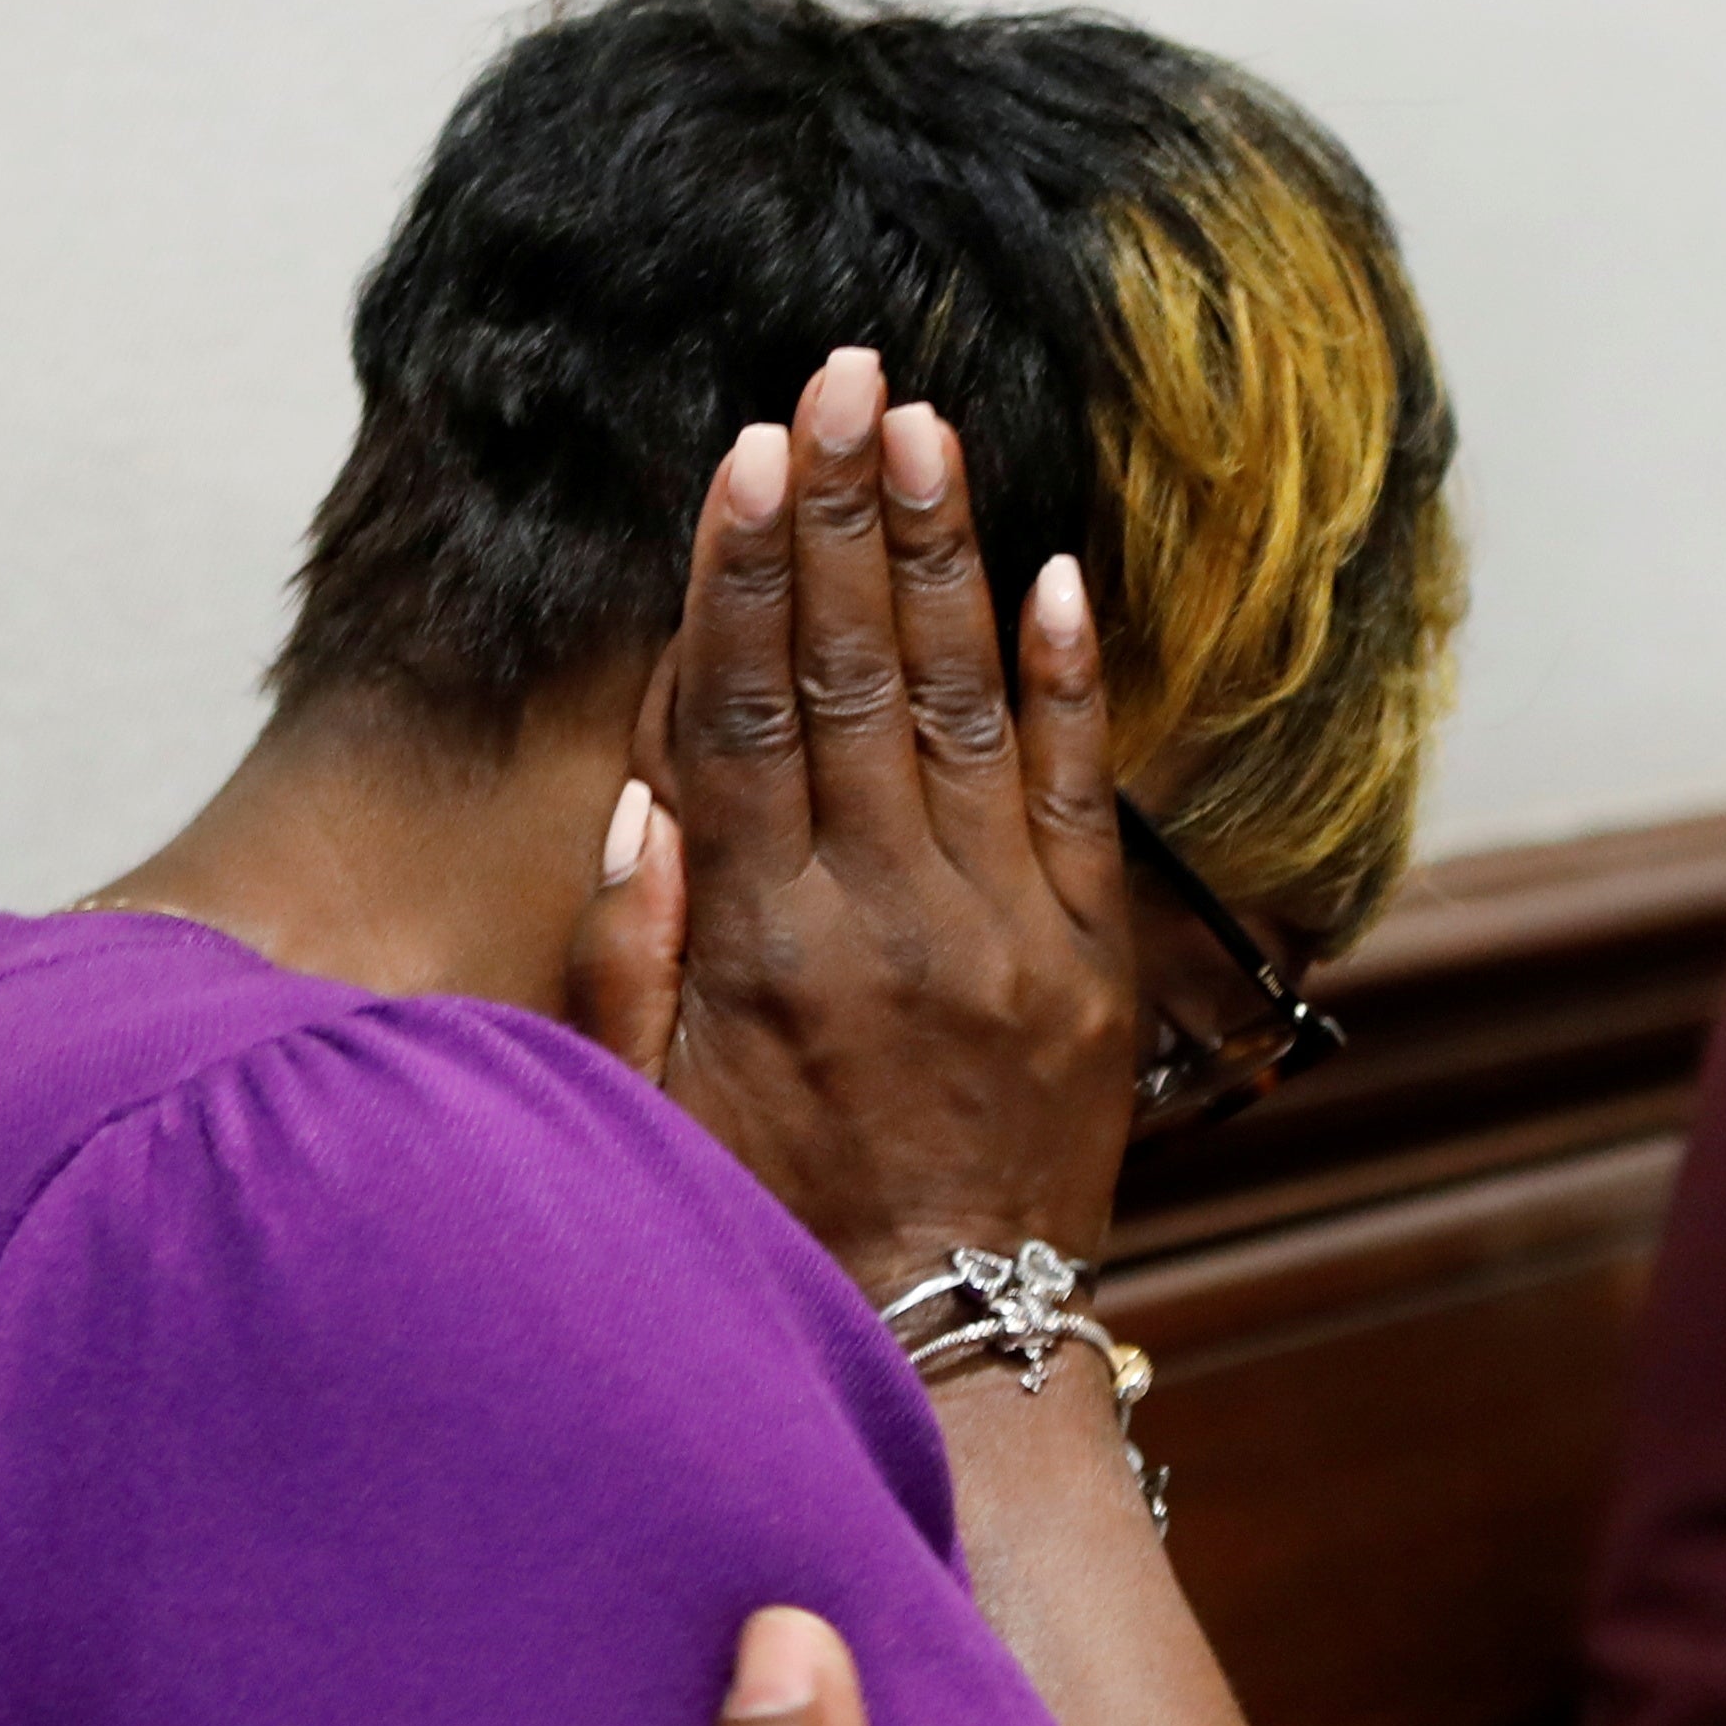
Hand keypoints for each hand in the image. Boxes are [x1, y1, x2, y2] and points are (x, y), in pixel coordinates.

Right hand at [574, 349, 1139, 1289]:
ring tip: (925, 428)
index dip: (740, 577)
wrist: (949, 1348)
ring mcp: (1004, 932)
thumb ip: (634, 958)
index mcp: (768, 947)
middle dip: (842, 516)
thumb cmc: (773, 1234)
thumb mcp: (650, 1119)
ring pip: (968, 704)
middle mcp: (888, 917)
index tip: (742, 455)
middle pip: (854, 675)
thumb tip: (638, 797)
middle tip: (841, 376)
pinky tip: (1054, 571)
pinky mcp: (1091, 963)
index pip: (747, 715)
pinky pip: (1087, 795)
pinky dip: (1072, 681)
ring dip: (944, 556)